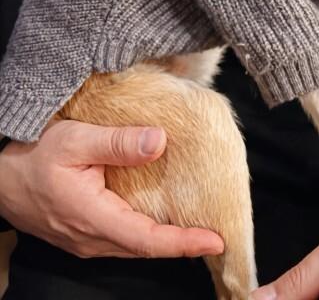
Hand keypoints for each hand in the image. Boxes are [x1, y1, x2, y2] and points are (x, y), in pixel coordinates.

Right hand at [0, 119, 223, 258]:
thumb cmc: (34, 154)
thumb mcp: (76, 140)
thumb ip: (118, 142)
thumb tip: (160, 141)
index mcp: (94, 218)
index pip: (148, 239)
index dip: (184, 242)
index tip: (215, 239)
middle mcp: (91, 239)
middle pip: (145, 247)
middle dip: (182, 245)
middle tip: (216, 233)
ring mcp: (85, 241)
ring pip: (133, 245)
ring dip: (165, 240)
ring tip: (196, 229)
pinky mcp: (81, 234)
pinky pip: (121, 239)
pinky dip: (146, 234)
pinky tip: (160, 220)